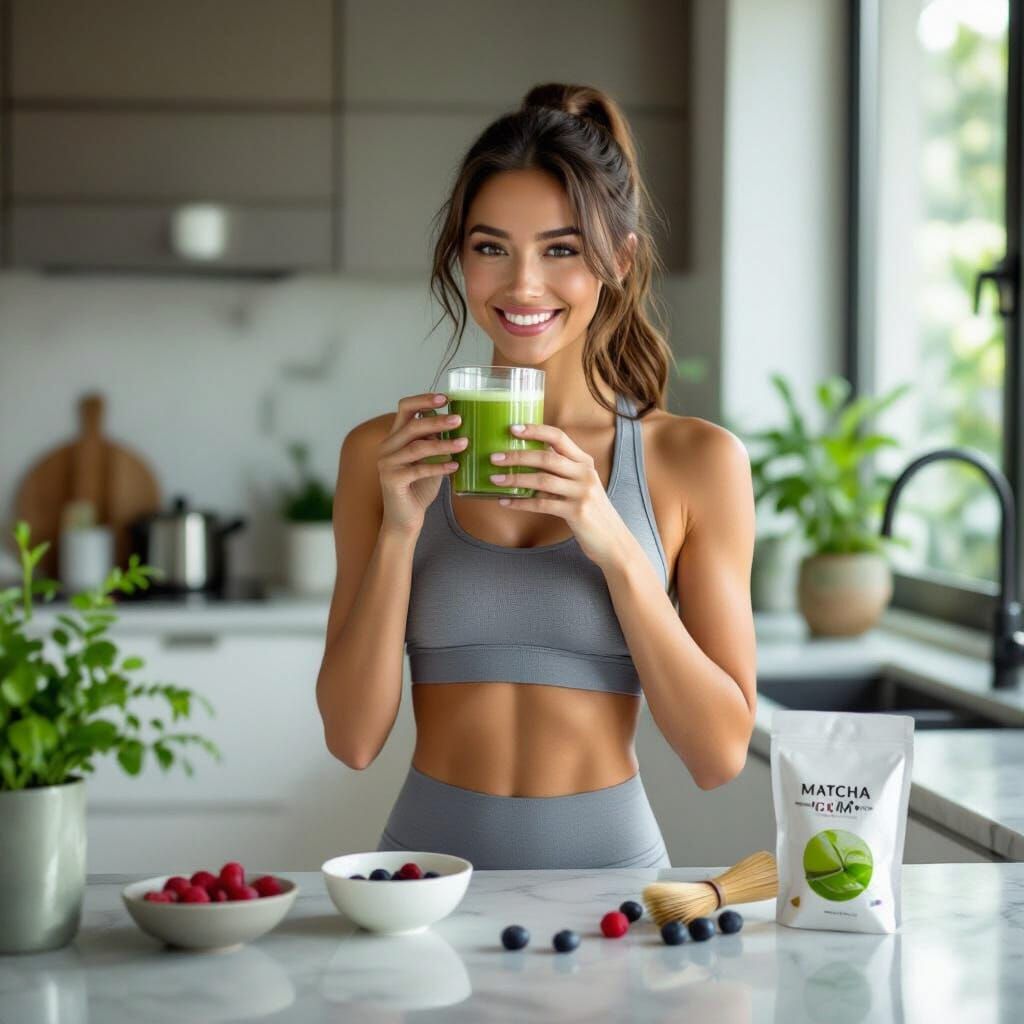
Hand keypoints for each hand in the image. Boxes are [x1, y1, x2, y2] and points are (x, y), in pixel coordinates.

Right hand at [377, 393, 467, 536]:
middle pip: (412, 425)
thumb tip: (456, 420)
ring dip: (443, 444)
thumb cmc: (419, 486)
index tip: (446, 397)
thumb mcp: (429, 459)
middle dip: (437, 421)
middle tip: (459, 420)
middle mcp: (387, 447)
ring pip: (417, 447)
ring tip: (464, 443)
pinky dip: (439, 467)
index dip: (424, 400)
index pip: (405, 408)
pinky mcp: (392, 480)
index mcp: (395, 437)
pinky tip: (455, 466)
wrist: (405, 519)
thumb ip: (435, 440)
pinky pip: (419, 469)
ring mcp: (387, 463)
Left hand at [489, 422, 631, 569]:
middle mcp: (585, 473)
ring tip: (494, 479)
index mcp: (585, 462)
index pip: (559, 437)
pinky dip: (521, 503)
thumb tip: (527, 462)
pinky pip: (542, 504)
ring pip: (542, 480)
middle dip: (517, 455)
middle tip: (494, 457)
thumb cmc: (591, 512)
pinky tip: (506, 502)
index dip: (535, 430)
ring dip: (515, 479)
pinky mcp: (577, 512)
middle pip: (546, 457)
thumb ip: (562, 472)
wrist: (613, 541)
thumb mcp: (582, 485)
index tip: (513, 428)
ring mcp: (582, 492)